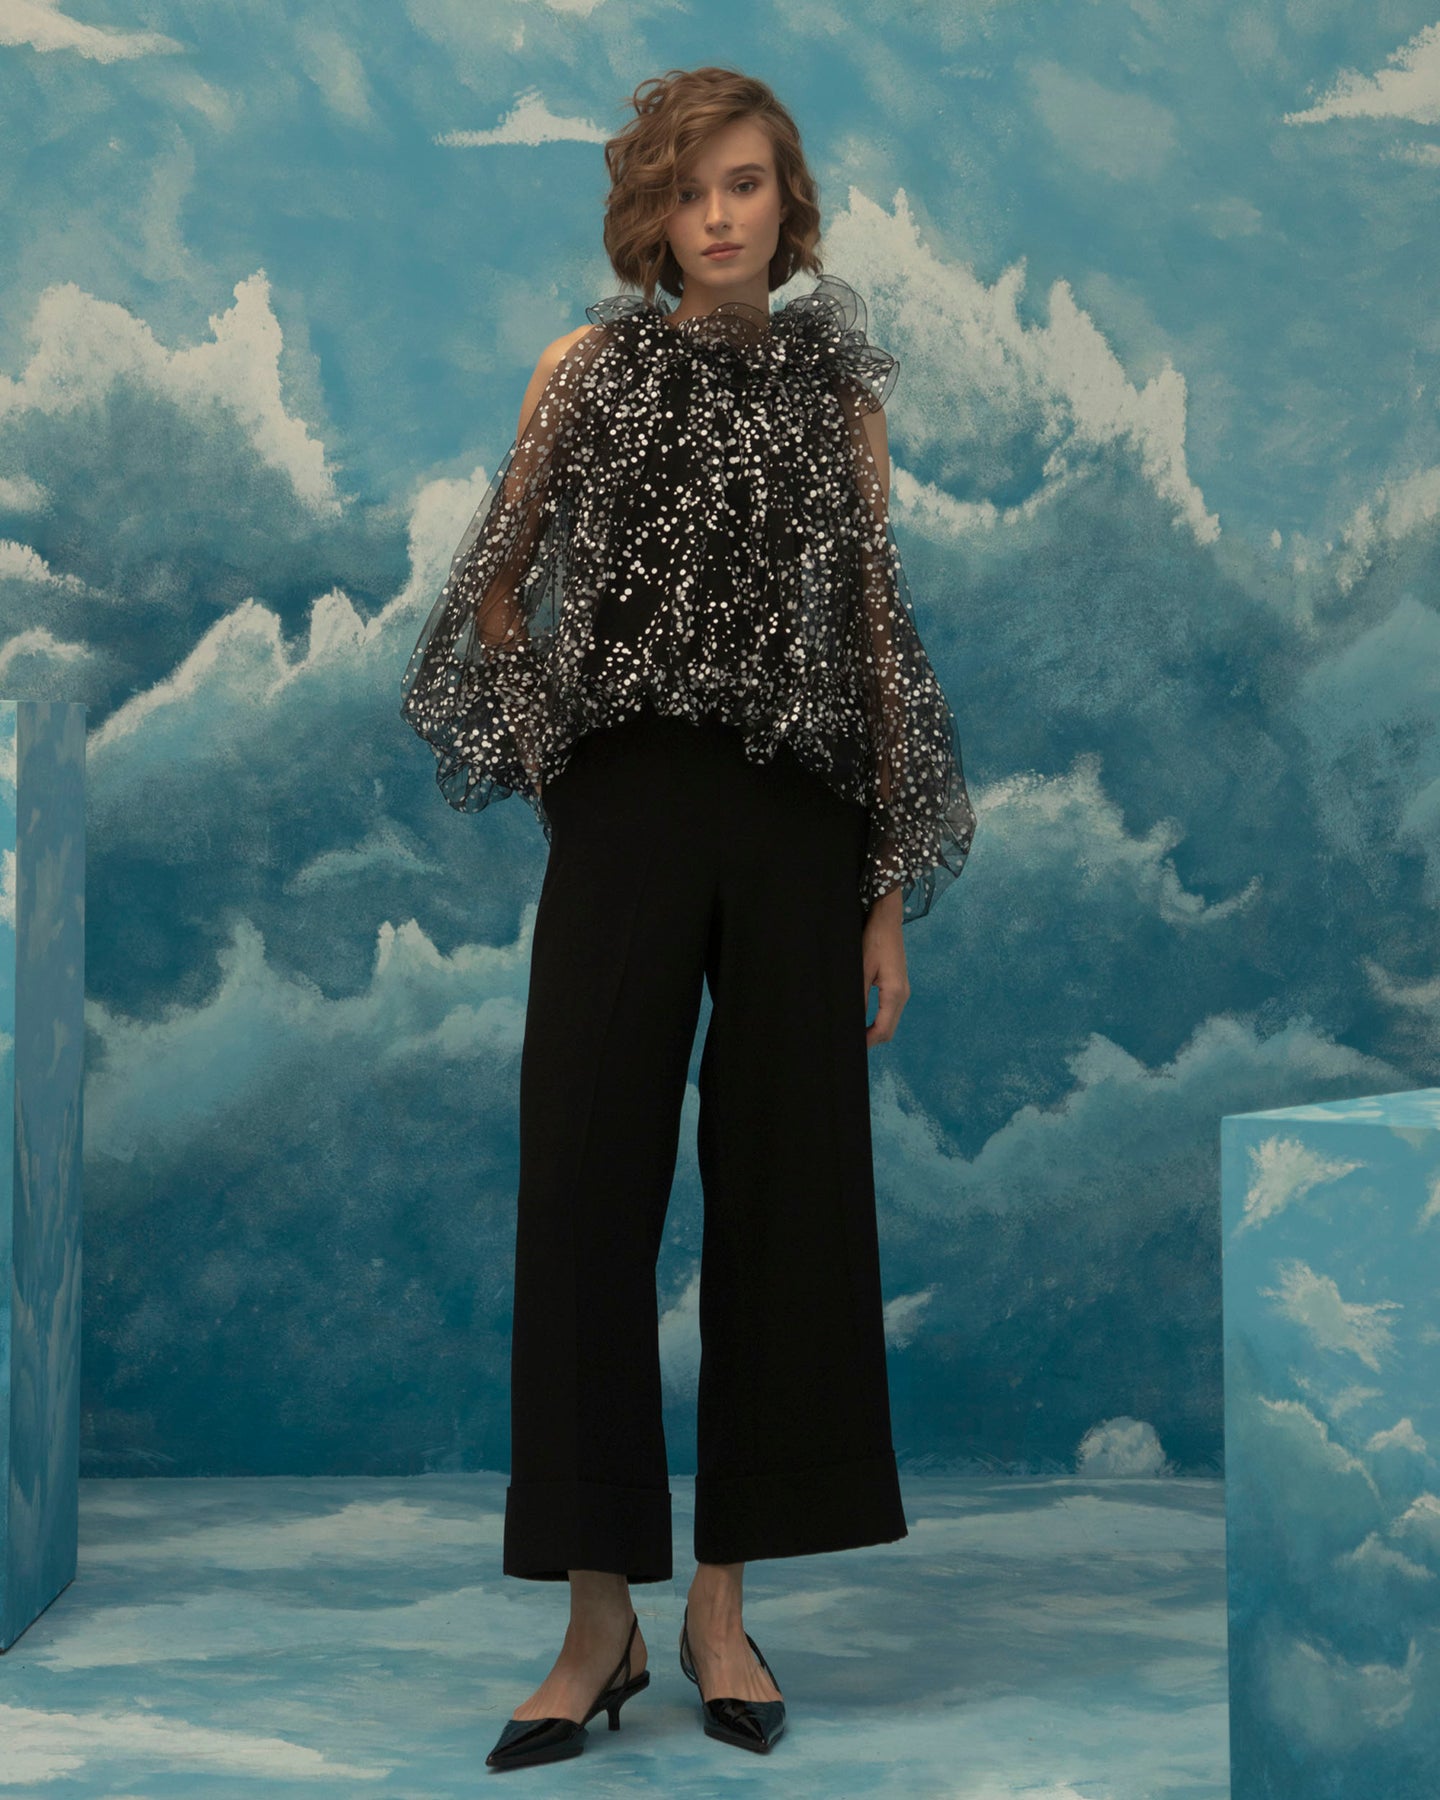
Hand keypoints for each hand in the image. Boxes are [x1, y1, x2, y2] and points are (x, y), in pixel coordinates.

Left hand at [862, 886, 908, 1047]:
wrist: (887, 919)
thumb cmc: (874, 940)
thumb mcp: (861, 969)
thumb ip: (859, 997)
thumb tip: (851, 1020)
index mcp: (894, 993)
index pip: (883, 1030)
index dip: (867, 1042)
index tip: (851, 1049)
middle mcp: (902, 995)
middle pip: (889, 1030)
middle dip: (871, 1041)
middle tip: (850, 1045)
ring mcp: (902, 990)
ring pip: (890, 1022)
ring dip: (875, 1031)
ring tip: (854, 1035)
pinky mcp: (899, 985)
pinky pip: (890, 1011)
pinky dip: (879, 1020)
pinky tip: (864, 1020)